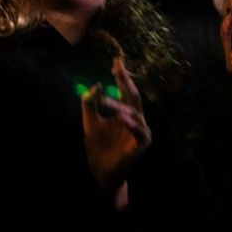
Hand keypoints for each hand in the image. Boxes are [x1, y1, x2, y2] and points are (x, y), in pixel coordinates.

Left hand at [82, 58, 150, 203]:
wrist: (100, 170)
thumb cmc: (97, 146)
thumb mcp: (89, 121)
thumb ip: (90, 103)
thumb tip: (97, 84)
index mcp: (124, 111)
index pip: (125, 90)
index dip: (121, 75)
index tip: (116, 61)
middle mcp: (135, 118)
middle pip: (133, 96)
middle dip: (126, 82)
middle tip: (118, 69)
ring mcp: (140, 131)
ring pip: (134, 113)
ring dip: (120, 105)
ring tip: (105, 102)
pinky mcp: (142, 144)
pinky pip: (140, 132)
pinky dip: (132, 124)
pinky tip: (122, 117)